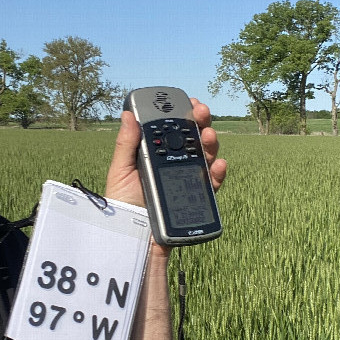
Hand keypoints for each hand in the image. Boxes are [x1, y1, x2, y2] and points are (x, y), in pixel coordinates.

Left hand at [104, 97, 227, 213]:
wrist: (133, 237)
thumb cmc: (122, 205)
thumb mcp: (121, 171)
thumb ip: (126, 144)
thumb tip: (127, 115)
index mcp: (157, 155)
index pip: (174, 130)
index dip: (184, 115)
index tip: (189, 102)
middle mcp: (175, 165)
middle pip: (193, 139)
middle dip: (200, 123)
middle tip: (201, 111)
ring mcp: (188, 181)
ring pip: (206, 157)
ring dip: (211, 143)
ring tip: (208, 135)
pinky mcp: (197, 199)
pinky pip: (212, 184)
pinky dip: (218, 172)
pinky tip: (218, 164)